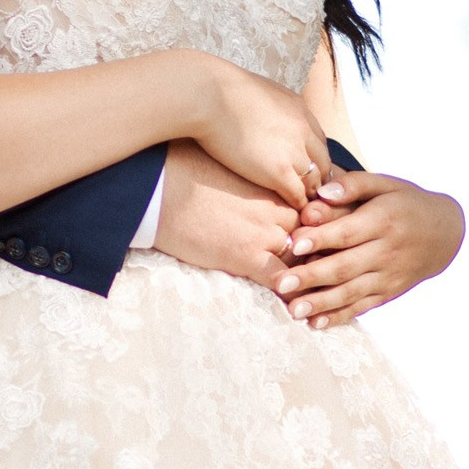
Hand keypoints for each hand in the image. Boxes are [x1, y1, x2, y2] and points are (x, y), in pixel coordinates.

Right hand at [152, 142, 300, 284]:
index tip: (305, 238)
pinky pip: (279, 280)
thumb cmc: (184, 169)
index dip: (309, 226)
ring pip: (301, 259)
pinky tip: (290, 302)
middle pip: (309, 235)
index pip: (307, 209)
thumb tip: (245, 181)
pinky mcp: (246, 256)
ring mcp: (264, 233)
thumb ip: (247, 177)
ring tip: (306, 289)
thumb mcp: (227, 166)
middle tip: (308, 266)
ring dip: (304, 274)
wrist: (159, 187)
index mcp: (272, 185)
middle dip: (309, 251)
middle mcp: (276, 208)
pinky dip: (287, 292)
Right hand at [192, 59, 332, 207]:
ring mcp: (294, 152)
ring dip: (308, 194)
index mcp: (299, 110)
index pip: (319, 141)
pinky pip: (298, 196)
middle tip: (308, 192)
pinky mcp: (279, 172)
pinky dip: (296, 204)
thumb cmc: (219, 91)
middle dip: (318, 179)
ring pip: (314, 182)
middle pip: (323, 163)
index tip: (305, 169)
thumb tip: (260, 114)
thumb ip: (268, 108)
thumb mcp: (257, 92)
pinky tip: (287, 207)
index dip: (313, 158)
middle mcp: (303, 131)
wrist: (209, 96)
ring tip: (298, 204)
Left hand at [274, 171, 465, 329]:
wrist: (446, 234)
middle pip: (346, 266)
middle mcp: (387, 251)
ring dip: (321, 303)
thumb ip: (354, 185)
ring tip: (293, 311)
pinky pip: (362, 307)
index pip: (348, 232)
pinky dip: (339, 316)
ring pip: (352, 292)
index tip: (293, 243)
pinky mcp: (388, 293)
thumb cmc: (406, 203)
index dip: (321, 238)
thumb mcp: (386, 184)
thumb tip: (321, 191)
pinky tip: (316, 323)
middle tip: (281, 284)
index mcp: (384, 220)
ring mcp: (388, 276)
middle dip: (312, 277)